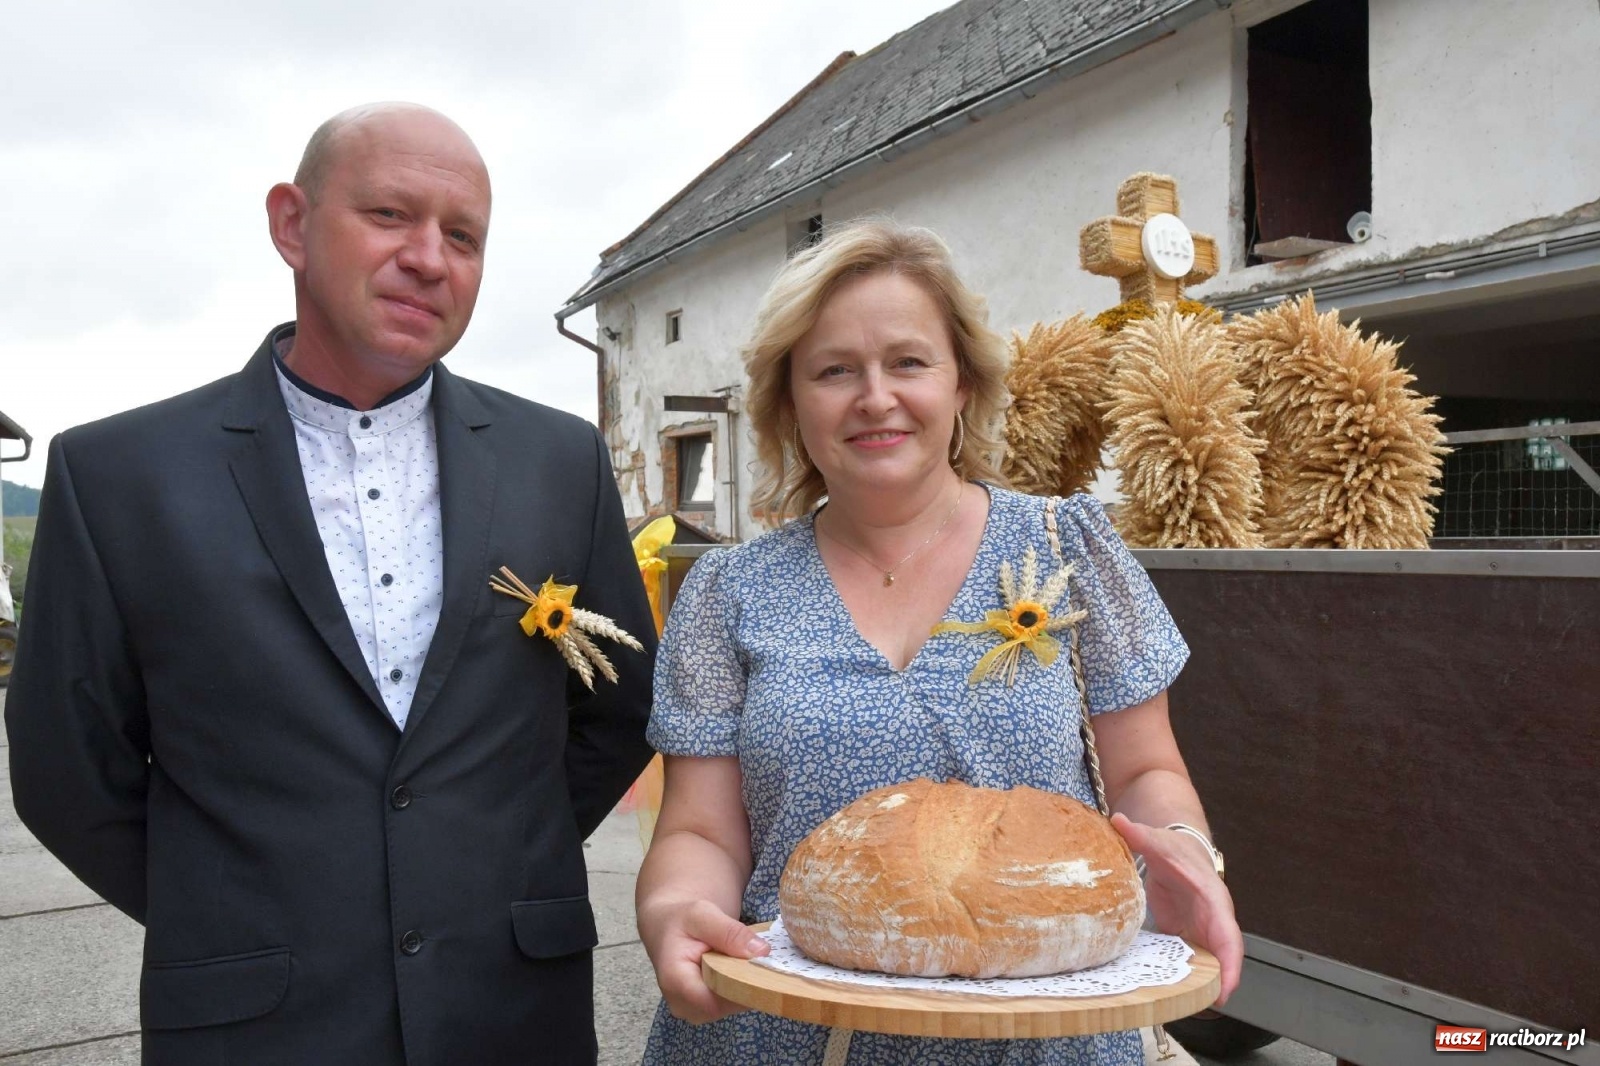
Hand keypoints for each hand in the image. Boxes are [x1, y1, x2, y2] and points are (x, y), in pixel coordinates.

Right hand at [639, 898, 770, 1024]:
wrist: (668, 927)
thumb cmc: (681, 920)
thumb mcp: (703, 914)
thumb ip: (730, 932)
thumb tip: (762, 952)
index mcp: (674, 981)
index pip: (714, 1002)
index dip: (741, 989)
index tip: (760, 967)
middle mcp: (680, 1003)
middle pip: (725, 1007)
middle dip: (746, 985)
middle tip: (757, 959)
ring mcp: (691, 1010)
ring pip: (729, 1008)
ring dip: (745, 986)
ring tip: (746, 961)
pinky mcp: (702, 1010)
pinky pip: (728, 1005)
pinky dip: (740, 988)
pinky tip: (740, 969)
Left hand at [1110, 813, 1243, 1004]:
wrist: (1177, 852)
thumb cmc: (1173, 848)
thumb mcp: (1157, 841)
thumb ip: (1138, 835)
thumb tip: (1118, 820)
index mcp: (1213, 898)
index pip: (1229, 933)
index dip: (1230, 961)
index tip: (1226, 987)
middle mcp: (1214, 919)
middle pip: (1224, 955)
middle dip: (1221, 982)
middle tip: (1208, 1006)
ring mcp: (1203, 930)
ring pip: (1210, 962)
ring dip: (1203, 984)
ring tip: (1187, 1008)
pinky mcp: (1188, 937)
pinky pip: (1191, 961)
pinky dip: (1185, 978)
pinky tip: (1172, 996)